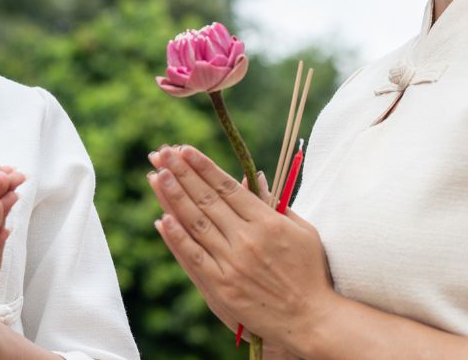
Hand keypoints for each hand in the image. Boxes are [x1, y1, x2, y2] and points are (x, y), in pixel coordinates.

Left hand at [148, 145, 333, 351]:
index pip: (227, 187)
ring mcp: (232, 263)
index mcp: (267, 222)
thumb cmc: (310, 272)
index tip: (185, 150)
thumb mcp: (303, 230)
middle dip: (182, 173)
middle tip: (161, 154)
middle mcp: (247, 239)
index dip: (203, 166)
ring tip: (157, 175)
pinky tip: (162, 219)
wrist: (309, 318)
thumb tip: (255, 176)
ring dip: (173, 197)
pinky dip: (176, 237)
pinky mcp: (221, 286)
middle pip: (206, 199)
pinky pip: (193, 257)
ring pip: (196, 223)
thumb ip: (276, 203)